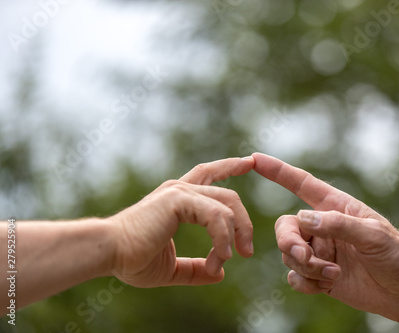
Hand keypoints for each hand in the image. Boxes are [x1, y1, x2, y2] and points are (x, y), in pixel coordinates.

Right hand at [108, 157, 254, 287]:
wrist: (108, 253)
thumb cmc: (131, 259)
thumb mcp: (171, 268)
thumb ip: (195, 269)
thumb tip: (219, 274)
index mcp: (178, 200)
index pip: (209, 174)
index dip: (229, 166)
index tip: (249, 162)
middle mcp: (180, 190)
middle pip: (228, 196)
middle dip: (244, 222)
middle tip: (247, 250)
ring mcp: (180, 192)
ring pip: (227, 205)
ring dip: (234, 235)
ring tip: (226, 260)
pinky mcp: (178, 199)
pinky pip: (216, 215)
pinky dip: (223, 236)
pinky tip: (221, 256)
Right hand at [252, 153, 398, 323]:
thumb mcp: (374, 235)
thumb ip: (338, 224)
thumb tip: (303, 218)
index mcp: (336, 207)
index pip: (302, 184)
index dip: (278, 171)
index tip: (254, 159)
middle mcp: (324, 228)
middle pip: (286, 227)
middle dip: (289, 242)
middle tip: (304, 256)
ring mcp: (320, 252)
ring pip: (289, 254)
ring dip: (305, 266)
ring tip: (332, 274)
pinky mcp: (319, 276)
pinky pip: (295, 277)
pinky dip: (304, 282)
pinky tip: (325, 286)